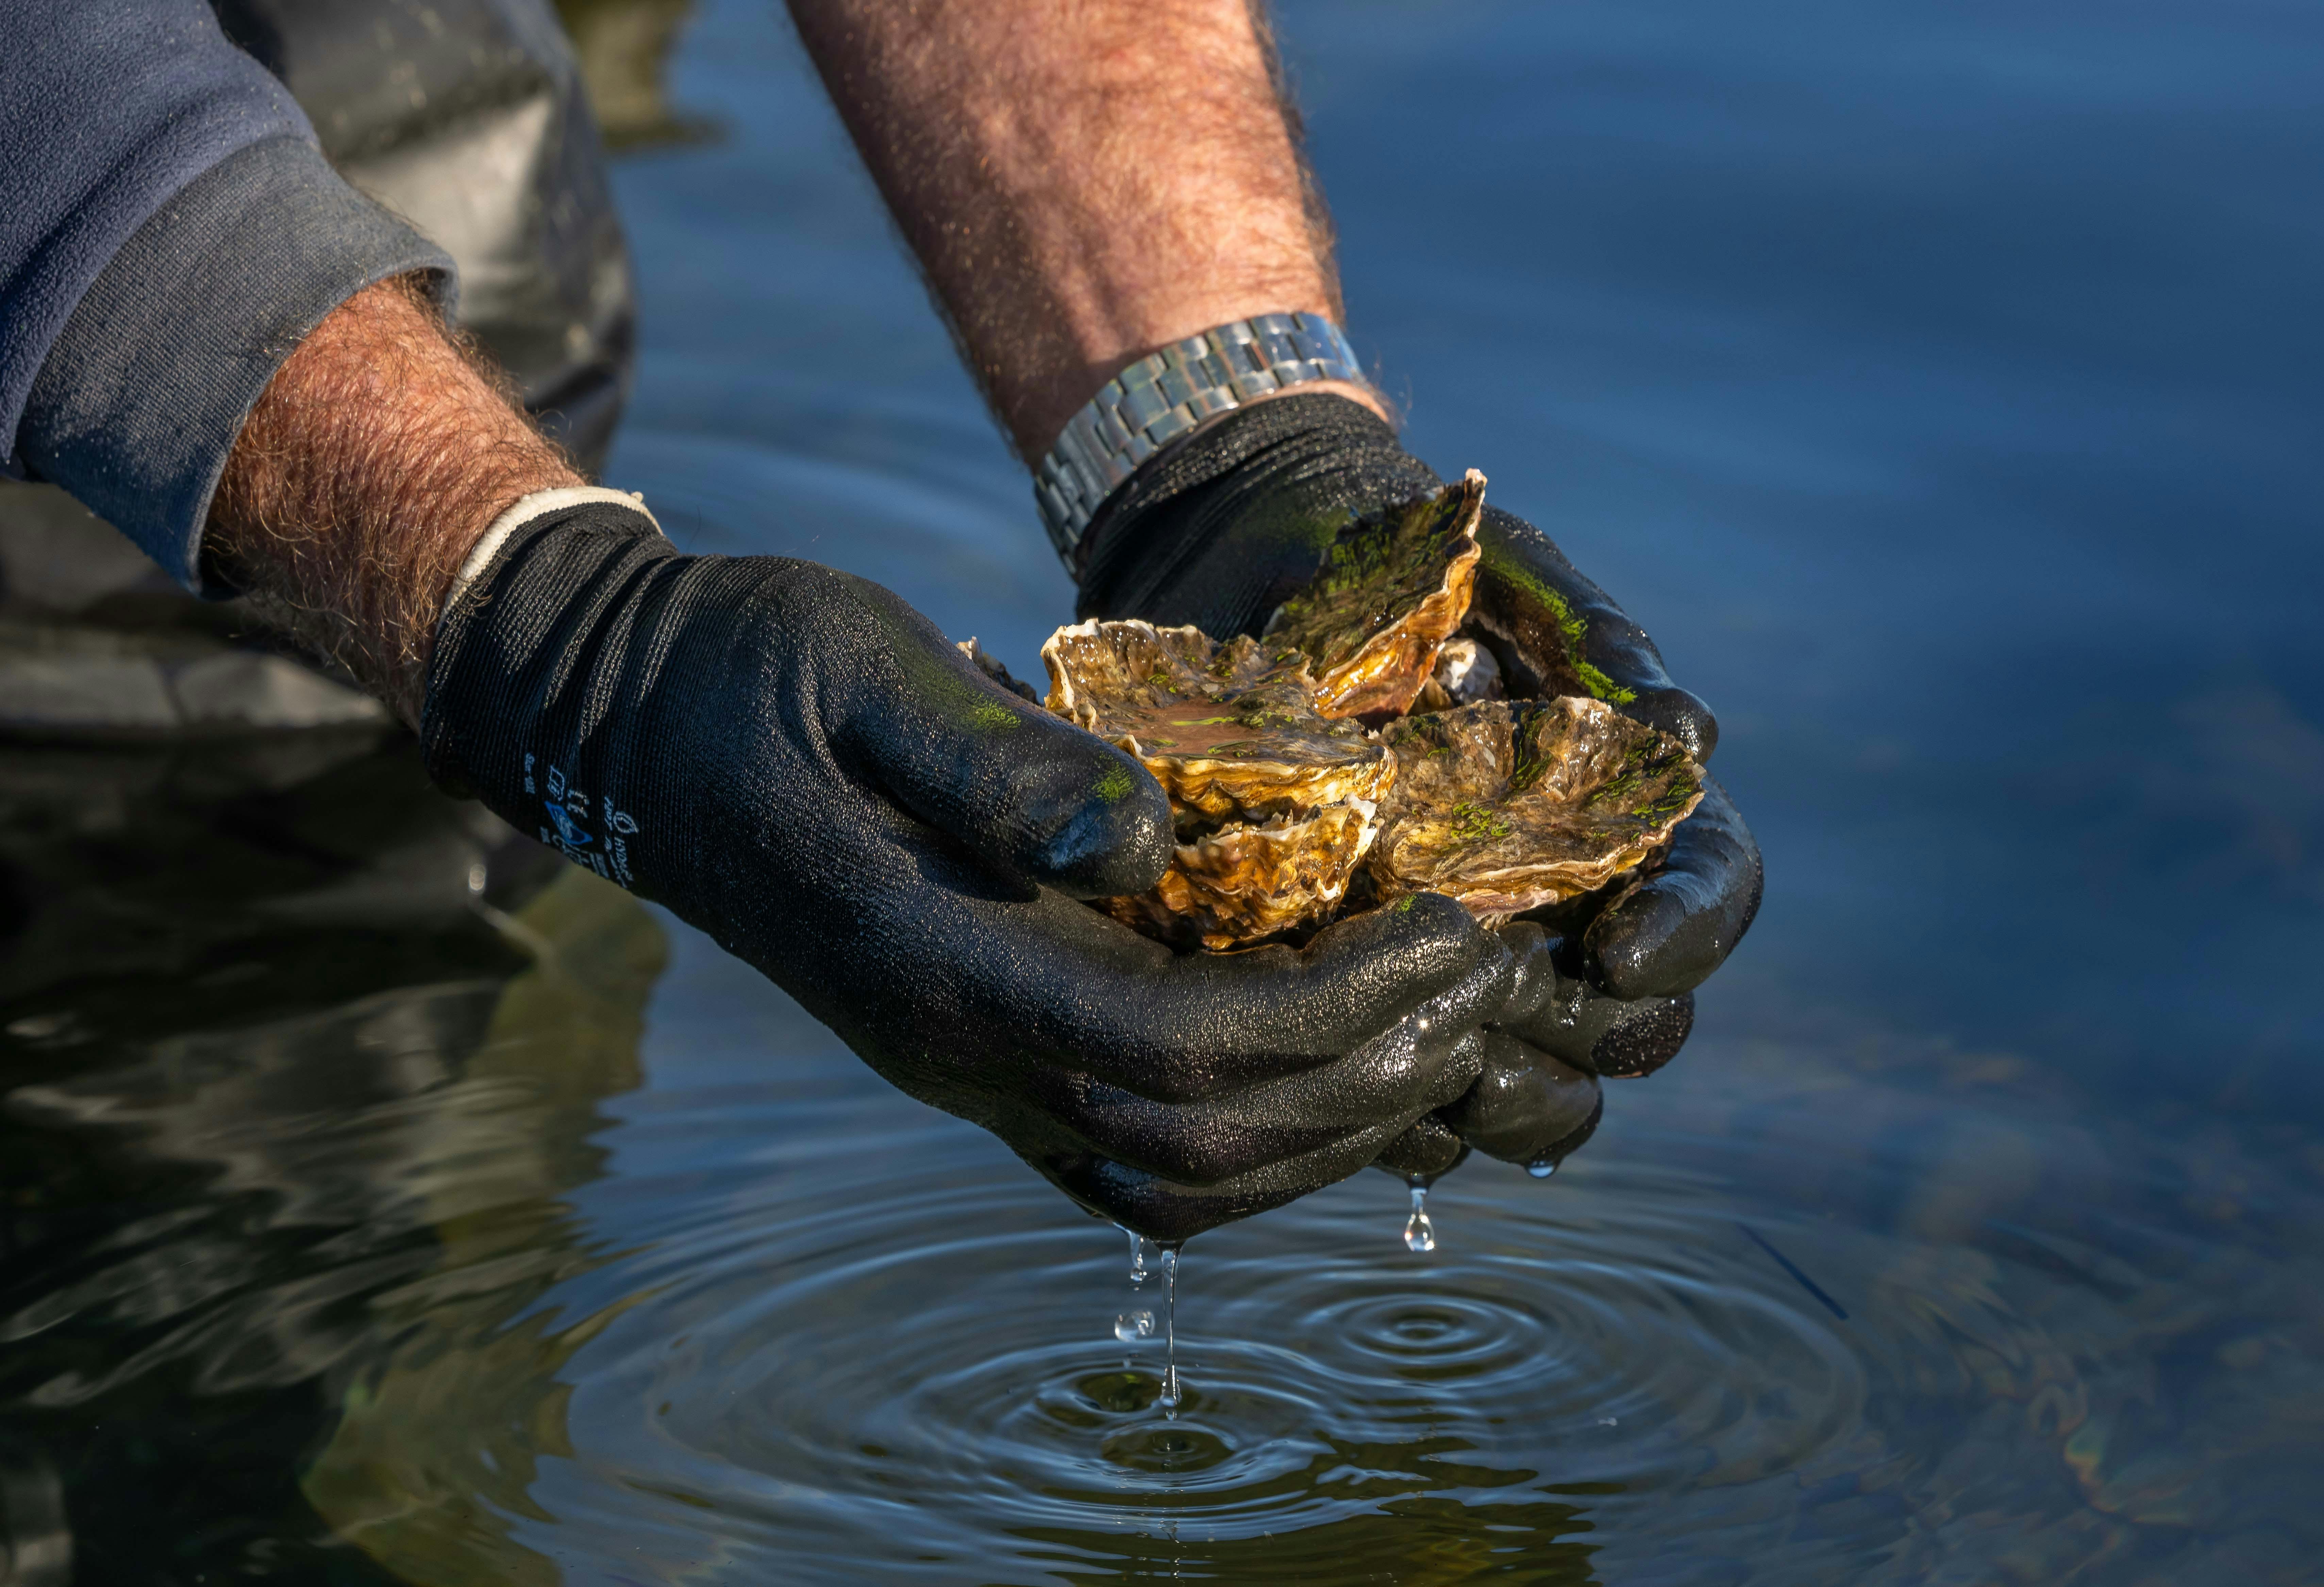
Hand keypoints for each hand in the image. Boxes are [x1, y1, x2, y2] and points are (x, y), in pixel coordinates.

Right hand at [421, 503, 1569, 1239]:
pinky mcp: (977, 1050)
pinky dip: (1254, 1124)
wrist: (629, 725)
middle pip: (1195, 1144)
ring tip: (1438, 1024)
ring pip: (1172, 1181)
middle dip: (1364, 1074)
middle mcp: (951, 1050)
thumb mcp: (855, 663)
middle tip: (1486, 979)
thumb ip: (996, 759)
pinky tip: (1333, 1044)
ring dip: (1323, 1123)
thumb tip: (1146, 836)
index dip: (1337, 1006)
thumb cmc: (746, 669)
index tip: (1451, 924)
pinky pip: (1134, 1152)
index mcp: (934, 963)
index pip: (1174, 1050)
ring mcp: (960, 1069)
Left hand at [1074, 392, 1763, 1168]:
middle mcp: (1574, 904)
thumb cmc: (1405, 570)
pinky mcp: (1382, 1006)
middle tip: (1504, 1001)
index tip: (1622, 947)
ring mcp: (1481, 967)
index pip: (1712, 889)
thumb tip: (1687, 731)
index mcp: (1631, 808)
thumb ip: (1595, 646)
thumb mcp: (1499, 577)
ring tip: (1433, 1049)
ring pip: (1546, 1089)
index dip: (1688, 931)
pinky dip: (1401, 1107)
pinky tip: (1344, 1068)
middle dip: (1589, 1026)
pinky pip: (1420, 1104)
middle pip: (1639, 1020)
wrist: (1263, 576)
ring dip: (1506, 1089)